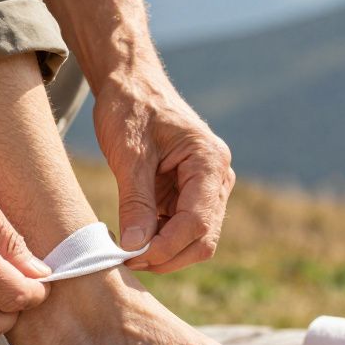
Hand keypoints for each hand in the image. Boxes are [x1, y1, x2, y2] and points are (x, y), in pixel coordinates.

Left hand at [93, 76, 235, 272]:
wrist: (131, 85)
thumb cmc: (131, 109)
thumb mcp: (129, 154)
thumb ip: (135, 202)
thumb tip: (135, 247)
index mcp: (209, 162)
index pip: (197, 221)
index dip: (166, 247)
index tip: (131, 256)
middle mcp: (217, 178)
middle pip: (202, 238)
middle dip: (167, 255)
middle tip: (126, 259)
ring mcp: (207, 188)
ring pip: (194, 239)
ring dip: (163, 252)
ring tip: (126, 249)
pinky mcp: (190, 194)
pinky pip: (181, 229)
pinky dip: (160, 240)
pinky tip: (133, 237)